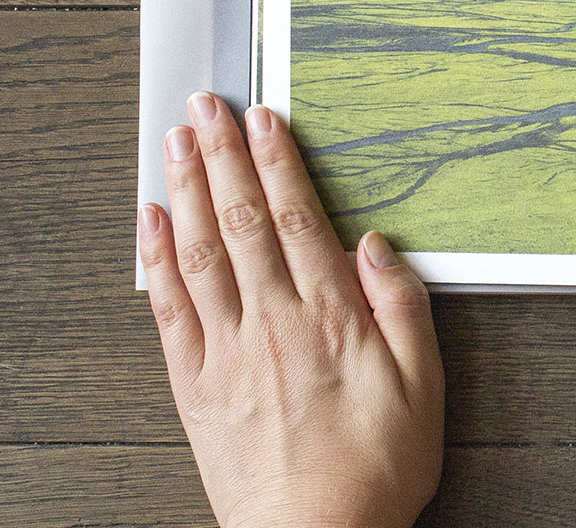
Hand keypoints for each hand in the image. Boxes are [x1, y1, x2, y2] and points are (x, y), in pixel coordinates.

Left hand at [139, 92, 444, 527]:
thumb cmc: (375, 469)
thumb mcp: (424, 387)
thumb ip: (401, 308)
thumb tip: (376, 244)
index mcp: (330, 317)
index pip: (298, 219)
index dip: (277, 162)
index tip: (263, 118)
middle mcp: (272, 323)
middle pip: (242, 221)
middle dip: (221, 156)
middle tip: (206, 105)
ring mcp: (227, 352)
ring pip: (200, 253)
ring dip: (185, 190)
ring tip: (174, 142)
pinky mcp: (196, 385)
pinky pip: (169, 309)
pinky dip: (157, 259)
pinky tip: (151, 224)